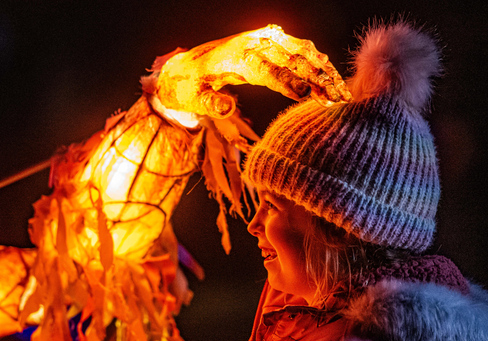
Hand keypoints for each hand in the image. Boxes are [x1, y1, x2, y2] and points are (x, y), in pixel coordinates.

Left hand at [155, 24, 350, 117]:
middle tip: (337, 99)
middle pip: (292, 59)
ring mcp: (265, 39)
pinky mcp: (274, 41)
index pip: (266, 68)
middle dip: (317, 78)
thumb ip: (209, 104)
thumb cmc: (192, 87)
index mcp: (235, 57)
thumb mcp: (193, 99)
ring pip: (303, 52)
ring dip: (325, 72)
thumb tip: (226, 107)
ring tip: (342, 94)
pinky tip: (333, 83)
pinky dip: (319, 66)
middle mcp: (254, 42)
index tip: (308, 96)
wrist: (191, 66)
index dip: (287, 81)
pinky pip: (302, 51)